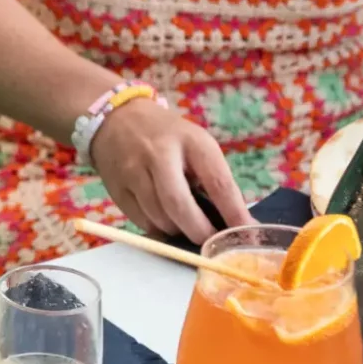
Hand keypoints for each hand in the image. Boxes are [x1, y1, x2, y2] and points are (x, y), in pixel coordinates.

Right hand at [87, 100, 253, 244]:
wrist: (117, 118)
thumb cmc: (168, 137)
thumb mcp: (196, 145)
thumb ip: (214, 180)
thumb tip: (238, 224)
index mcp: (191, 141)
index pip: (218, 183)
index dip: (234, 214)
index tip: (245, 237)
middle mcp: (159, 155)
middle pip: (180, 206)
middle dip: (200, 232)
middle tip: (211, 244)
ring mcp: (133, 172)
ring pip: (160, 219)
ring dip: (178, 231)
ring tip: (186, 226)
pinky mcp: (117, 189)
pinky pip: (142, 222)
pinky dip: (158, 228)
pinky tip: (164, 219)